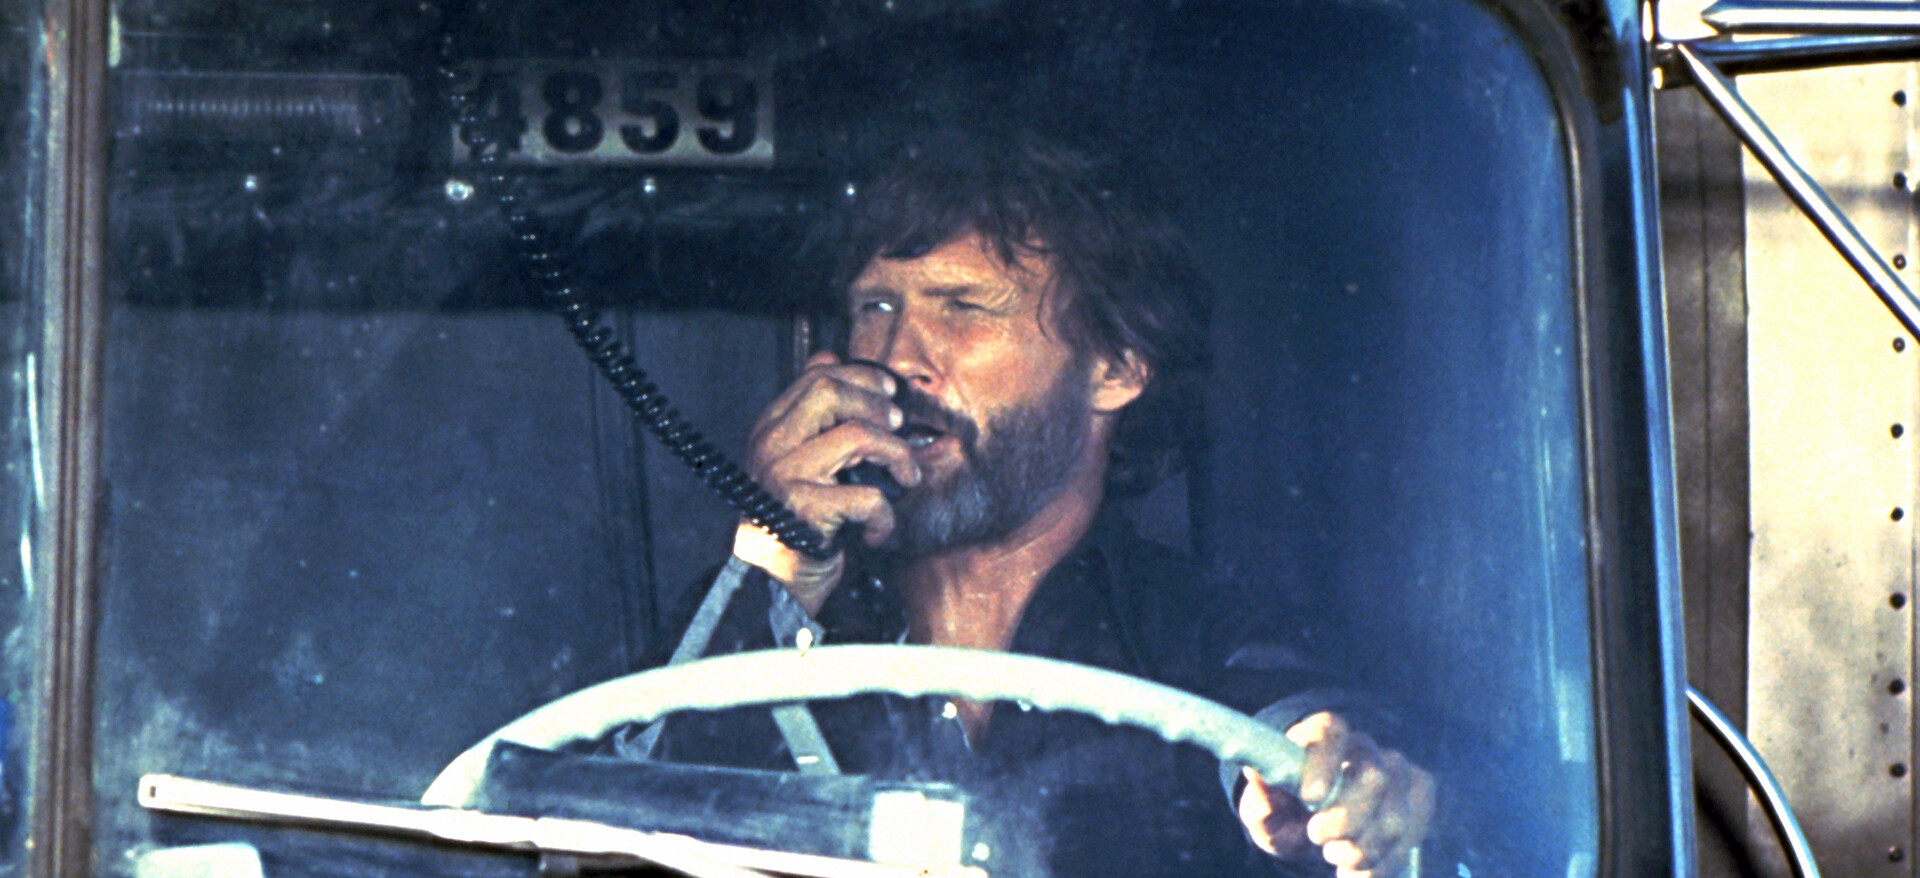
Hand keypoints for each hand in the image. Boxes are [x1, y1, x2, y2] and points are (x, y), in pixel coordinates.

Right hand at [736, 351, 921, 612]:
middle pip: (829, 392)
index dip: (861, 377)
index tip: (889, 392)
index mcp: (772, 428)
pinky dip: (884, 516)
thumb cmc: (795, 520)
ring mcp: (784, 475)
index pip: (816, 377)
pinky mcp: (802, 510)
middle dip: (876, 405)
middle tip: (899, 427)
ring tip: (906, 478)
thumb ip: (814, 412)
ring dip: (897, 456)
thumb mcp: (801, 457)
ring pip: (857, 437)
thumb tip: (830, 356)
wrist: (773, 583)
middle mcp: (772, 445)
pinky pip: (866, 496)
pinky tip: (877, 530)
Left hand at [1237, 712, 1434, 877]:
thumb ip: (1261, 800)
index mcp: (1320, 736)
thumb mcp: (1266, 810)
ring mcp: (1397, 771)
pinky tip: (1360, 869)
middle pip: (1375, 775)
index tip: (1309, 797)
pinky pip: (1411, 837)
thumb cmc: (1287, 811)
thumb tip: (1256, 777)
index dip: (1324, 762)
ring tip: (1335, 856)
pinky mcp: (1418, 798)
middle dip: (1349, 818)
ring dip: (1365, 848)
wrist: (1315, 826)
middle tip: (1318, 838)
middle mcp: (1363, 747)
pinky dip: (1384, 863)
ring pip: (1396, 814)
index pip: (1330, 731)